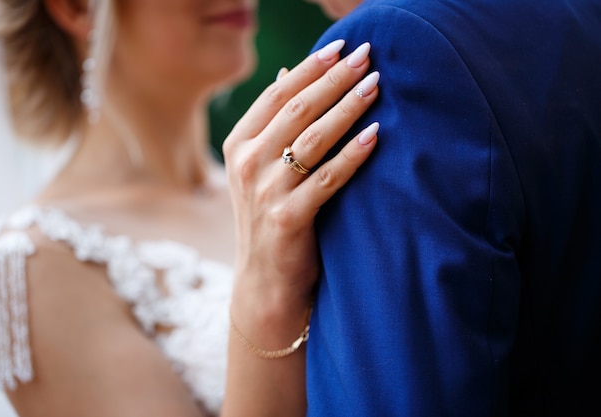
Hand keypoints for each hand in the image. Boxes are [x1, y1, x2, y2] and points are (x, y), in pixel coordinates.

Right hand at [224, 40, 379, 319]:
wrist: (264, 282)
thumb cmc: (270, 218)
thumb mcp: (261, 169)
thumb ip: (274, 124)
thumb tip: (289, 72)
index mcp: (239, 145)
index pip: (278, 94)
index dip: (312, 67)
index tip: (344, 46)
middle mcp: (247, 163)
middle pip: (297, 109)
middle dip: (335, 79)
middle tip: (368, 56)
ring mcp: (264, 191)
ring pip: (313, 138)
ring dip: (348, 107)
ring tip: (377, 84)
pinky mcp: (287, 218)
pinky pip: (328, 178)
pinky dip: (354, 154)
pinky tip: (377, 135)